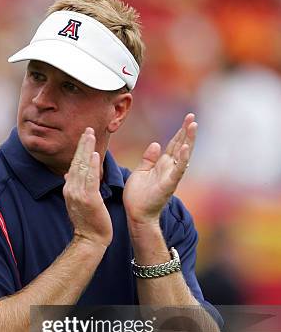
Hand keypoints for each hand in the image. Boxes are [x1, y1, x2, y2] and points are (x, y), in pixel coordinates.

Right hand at [63, 127, 112, 248]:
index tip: (84, 136)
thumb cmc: (87, 222)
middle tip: (88, 128)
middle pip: (77, 162)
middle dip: (82, 144)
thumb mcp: (77, 202)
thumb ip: (73, 186)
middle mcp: (71, 189)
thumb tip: (67, 173)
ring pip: (83, 167)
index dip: (79, 149)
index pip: (74, 165)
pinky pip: (90, 179)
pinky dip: (93, 166)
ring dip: (87, 150)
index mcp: (69, 189)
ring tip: (91, 135)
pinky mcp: (89, 199)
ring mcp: (79, 194)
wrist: (89, 240)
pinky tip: (95, 155)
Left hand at [123, 113, 196, 228]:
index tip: (187, 118)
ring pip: (183, 155)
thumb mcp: (140, 172)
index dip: (180, 132)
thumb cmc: (138, 196)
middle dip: (187, 131)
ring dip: (188, 141)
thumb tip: (156, 144)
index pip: (173, 144)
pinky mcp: (169, 184)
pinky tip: (185, 148)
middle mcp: (169, 168)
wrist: (136, 215)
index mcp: (162, 164)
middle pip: (180, 146)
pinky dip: (182, 159)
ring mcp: (171, 176)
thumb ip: (148, 159)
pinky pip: (177, 170)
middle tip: (192, 117)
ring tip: (193, 126)